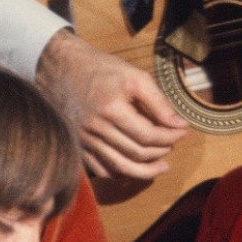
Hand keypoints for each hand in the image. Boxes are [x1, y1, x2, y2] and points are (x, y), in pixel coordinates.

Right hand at [35, 29, 186, 180]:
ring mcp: (84, 140)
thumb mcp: (134, 76)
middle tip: (172, 144)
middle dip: (161, 152)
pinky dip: (120, 173)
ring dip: (145, 171)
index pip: (148, 135)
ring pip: (120, 167)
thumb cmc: (99, 69)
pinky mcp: (77, 146)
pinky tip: (134, 167)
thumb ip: (158, 101)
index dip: (170, 137)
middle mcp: (95, 129)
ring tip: (161, 167)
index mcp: (111, 109)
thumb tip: (179, 125)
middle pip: (136, 154)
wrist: (59, 68)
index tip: (182, 132)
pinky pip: (101, 169)